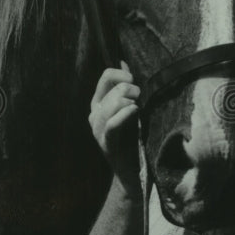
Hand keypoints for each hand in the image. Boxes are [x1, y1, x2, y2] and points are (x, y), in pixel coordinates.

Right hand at [89, 62, 140, 189]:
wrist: (132, 173)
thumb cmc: (133, 138)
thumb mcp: (129, 108)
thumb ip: (124, 87)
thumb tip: (123, 61)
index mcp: (98, 103)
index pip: (106, 76)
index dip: (122, 74)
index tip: (135, 81)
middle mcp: (94, 114)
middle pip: (112, 89)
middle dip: (130, 89)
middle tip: (140, 99)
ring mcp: (98, 130)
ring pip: (111, 104)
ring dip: (129, 102)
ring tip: (138, 108)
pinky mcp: (106, 144)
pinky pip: (112, 124)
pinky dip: (125, 115)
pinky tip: (135, 112)